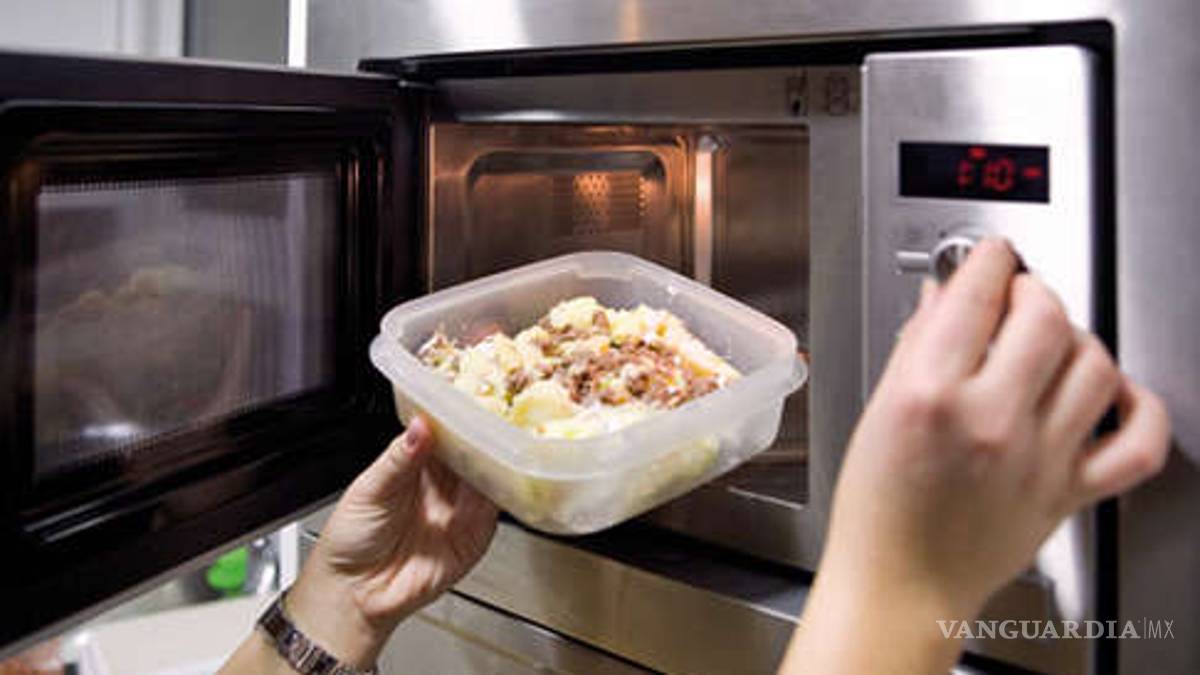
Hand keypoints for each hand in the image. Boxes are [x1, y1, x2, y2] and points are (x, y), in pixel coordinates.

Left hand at [286, 415, 497, 667]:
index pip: (445, 435)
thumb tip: (421, 425)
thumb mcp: (370, 489)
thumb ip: (399, 458)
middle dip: (485, 438)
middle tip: (493, 418)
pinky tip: (501, 479)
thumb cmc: (350, 540)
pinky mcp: (474, 538)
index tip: (469, 403)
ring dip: (497, 462)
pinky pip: (494, 513)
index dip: (457, 420)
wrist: (353, 593)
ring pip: (488, 479)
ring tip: (501, 444)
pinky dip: (501, 495)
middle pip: (473, 454)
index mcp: (415, 466)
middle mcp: (442, 486)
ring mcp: (459, 511)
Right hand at [781, 239, 1169, 674]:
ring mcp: (1038, 457)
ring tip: (1053, 342)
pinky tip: (1115, 393)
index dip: (987, 259)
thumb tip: (943, 300)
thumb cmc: (878, 512)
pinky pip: (1139, 442)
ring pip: (1094, 363)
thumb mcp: (878, 412)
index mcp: (928, 395)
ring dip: (1076, 338)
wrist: (901, 586)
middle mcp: (991, 420)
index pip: (976, 293)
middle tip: (1018, 297)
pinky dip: (1141, 408)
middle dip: (1032, 291)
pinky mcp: (1071, 492)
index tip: (990, 257)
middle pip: (1045, 317)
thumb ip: (917, 348)